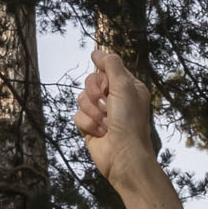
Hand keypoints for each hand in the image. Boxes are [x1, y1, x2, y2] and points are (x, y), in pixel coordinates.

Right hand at [74, 44, 164, 194]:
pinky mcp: (90, 127)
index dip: (103, 77)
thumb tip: (96, 52)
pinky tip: (100, 133)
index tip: (108, 86)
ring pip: (81, 98)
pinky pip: (77, 115)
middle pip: (90, 82)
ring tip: (106, 123)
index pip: (106, 69)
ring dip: (93, 111)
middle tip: (107, 105)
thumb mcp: (124, 86)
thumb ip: (111, 65)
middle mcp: (114, 98)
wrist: (124, 157)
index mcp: (127, 86)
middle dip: (96, 94)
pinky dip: (88, 124)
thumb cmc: (130, 122)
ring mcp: (101, 113)